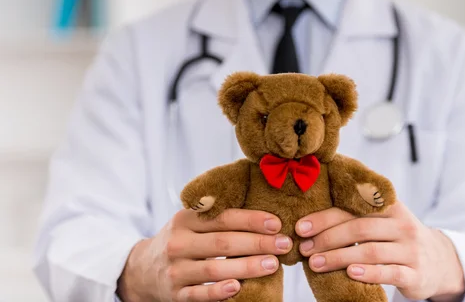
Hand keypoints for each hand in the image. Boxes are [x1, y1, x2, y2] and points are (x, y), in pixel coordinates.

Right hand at [117, 208, 292, 301]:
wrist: (142, 270)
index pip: (223, 217)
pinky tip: (238, 287)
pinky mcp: (175, 295)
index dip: (251, 220)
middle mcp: (178, 243)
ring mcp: (176, 271)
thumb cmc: (181, 240)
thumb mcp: (191, 221)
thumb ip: (217, 214)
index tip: (276, 223)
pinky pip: (199, 294)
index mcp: (185, 220)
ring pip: (214, 269)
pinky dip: (218, 292)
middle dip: (257, 243)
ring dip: (247, 267)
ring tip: (272, 264)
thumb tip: (263, 210)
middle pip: (223, 243)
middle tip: (284, 244)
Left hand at [295, 202, 464, 301]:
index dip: (325, 217)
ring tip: (316, 264)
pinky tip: (350, 273)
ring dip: (339, 257)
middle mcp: (402, 224)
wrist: (440, 261)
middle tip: (305, 248)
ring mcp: (410, 249)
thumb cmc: (398, 237)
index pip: (353, 207)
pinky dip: (369, 273)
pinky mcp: (415, 273)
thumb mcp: (385, 218)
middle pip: (359, 228)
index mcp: (390, 206)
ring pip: (370, 251)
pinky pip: (390, 272)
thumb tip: (312, 214)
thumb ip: (358, 211)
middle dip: (327, 238)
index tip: (301, 227)